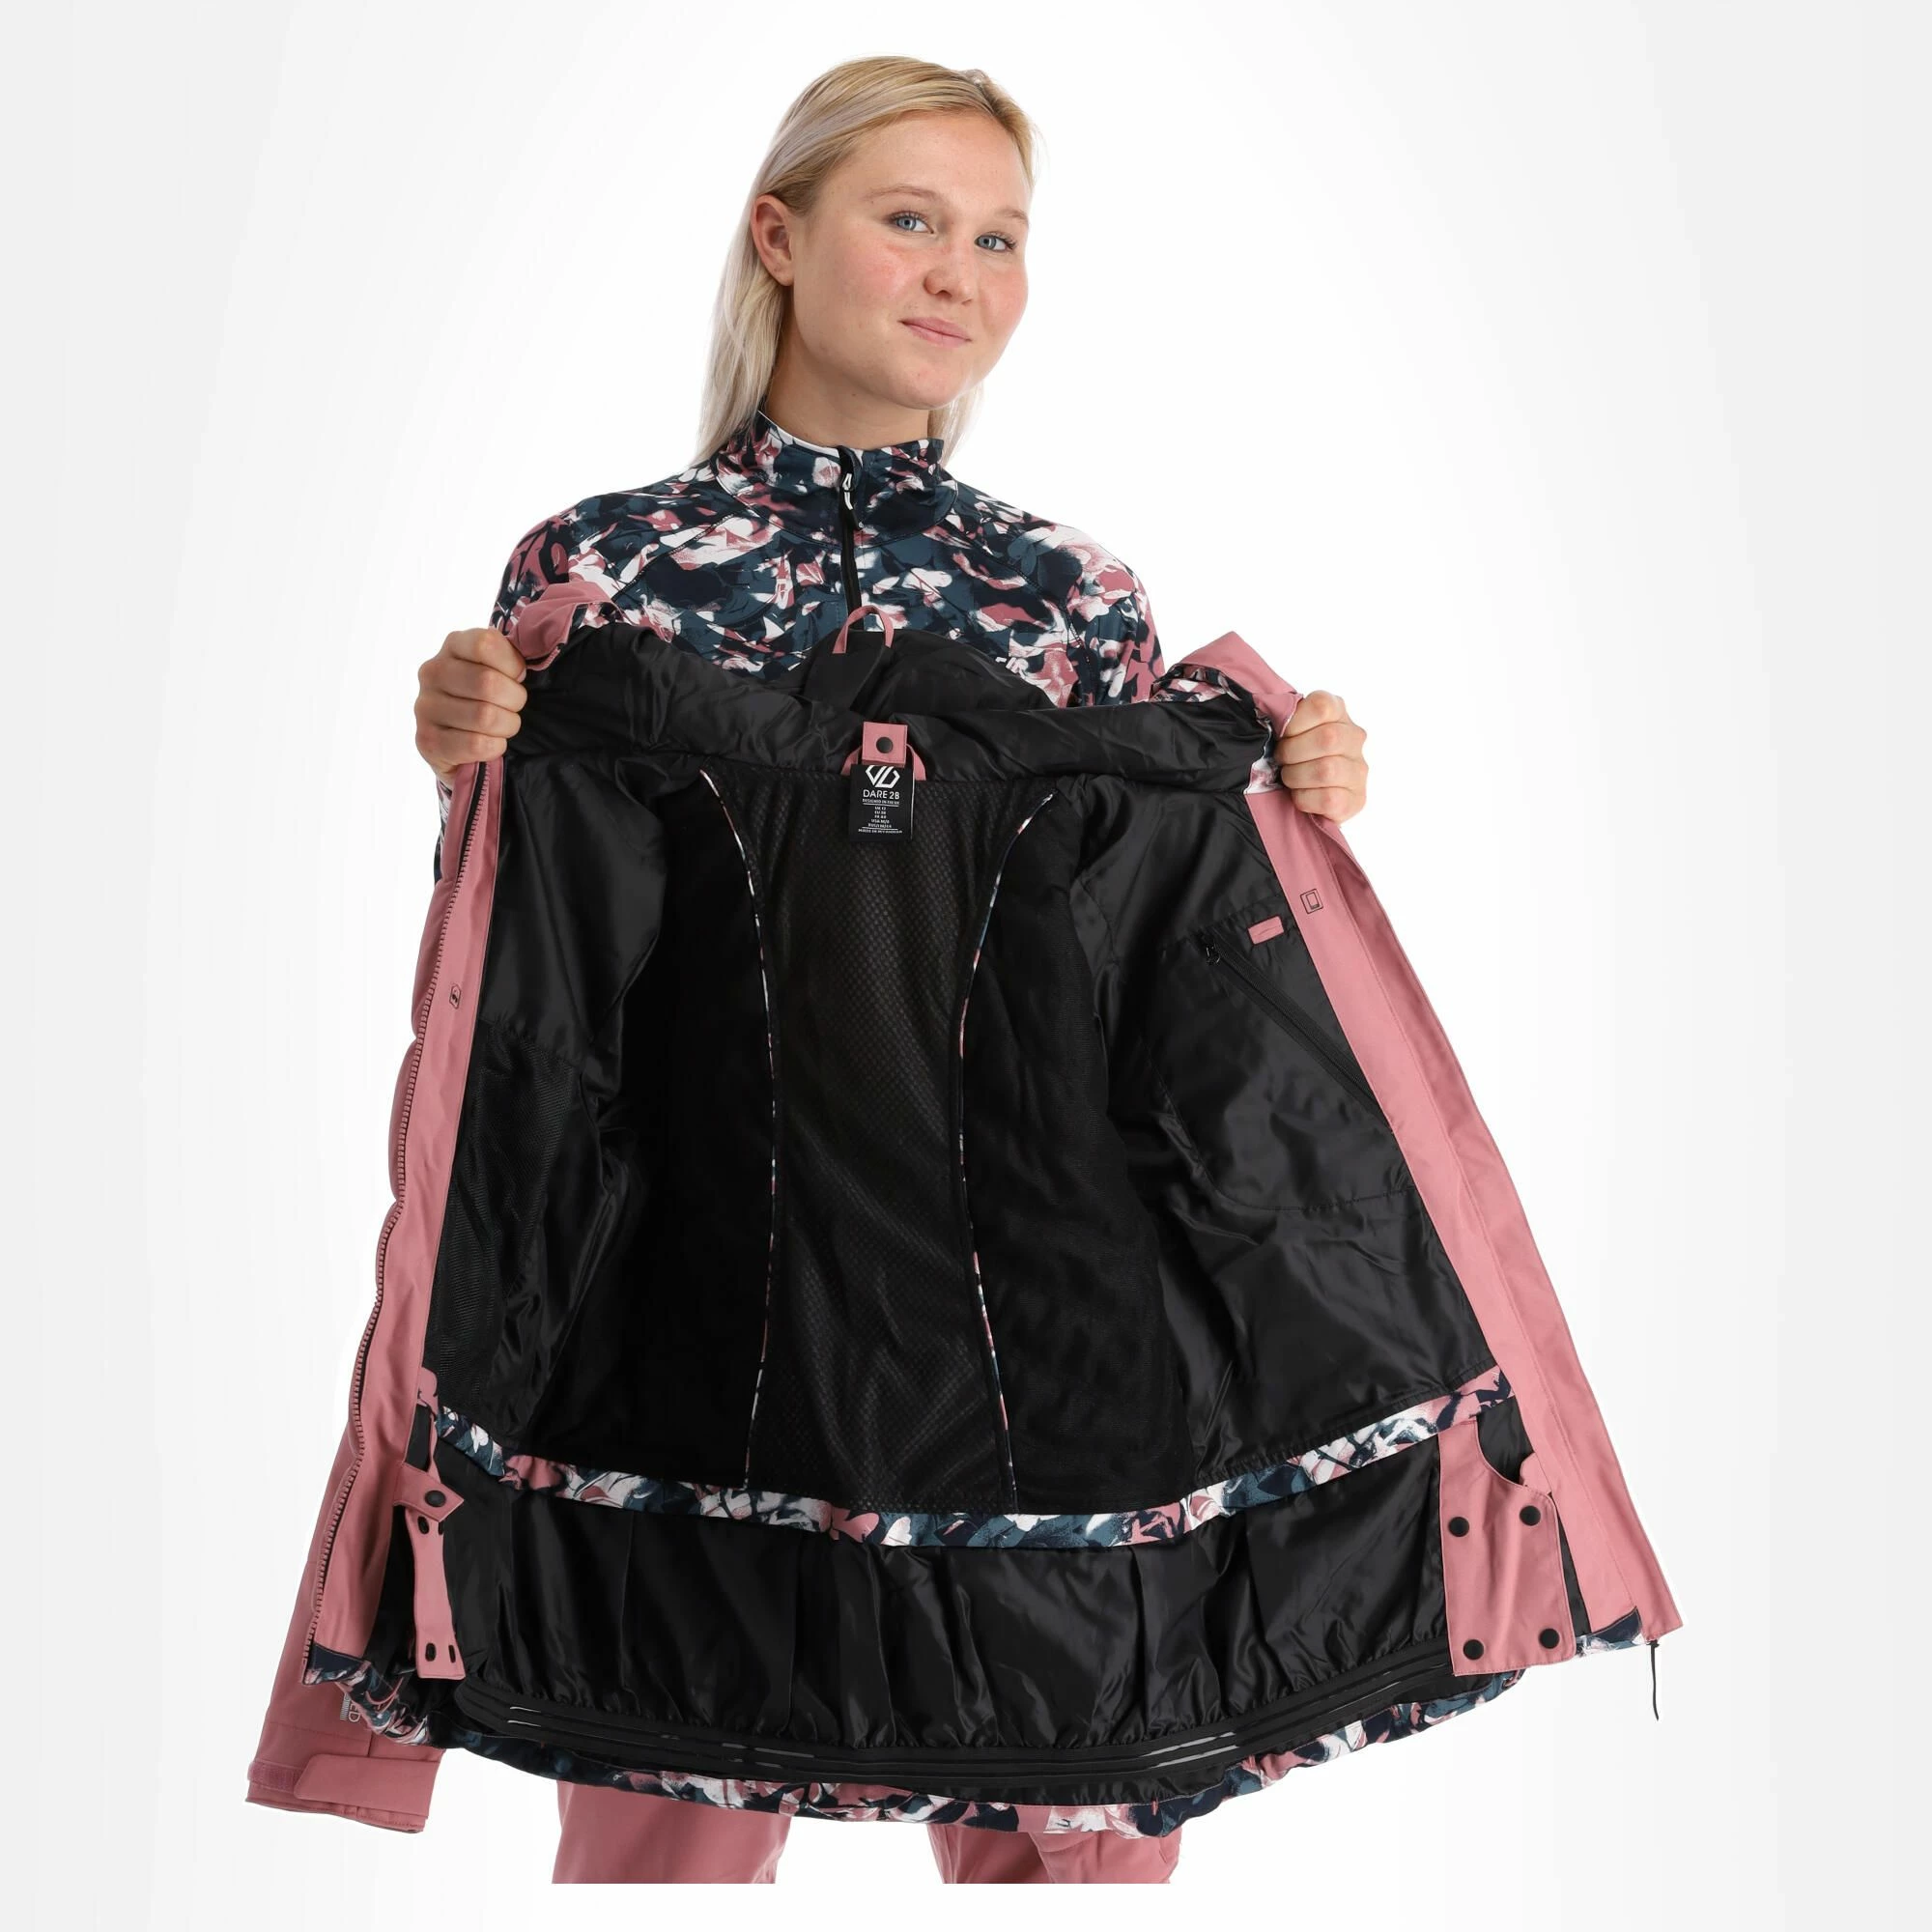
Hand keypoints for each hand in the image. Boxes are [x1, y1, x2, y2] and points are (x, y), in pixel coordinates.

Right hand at [416, 628, 528, 786]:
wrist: (468, 745)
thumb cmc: (495, 699)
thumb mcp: (505, 668)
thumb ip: (518, 652)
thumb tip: (543, 640)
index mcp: (454, 645)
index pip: (486, 643)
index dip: (512, 665)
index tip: (517, 677)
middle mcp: (433, 672)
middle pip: (487, 682)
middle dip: (514, 700)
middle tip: (512, 708)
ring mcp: (425, 706)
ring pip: (484, 716)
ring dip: (506, 726)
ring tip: (502, 726)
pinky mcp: (428, 740)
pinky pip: (476, 744)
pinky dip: (495, 747)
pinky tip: (491, 744)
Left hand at [1273, 690, 1367, 822]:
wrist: (1299, 798)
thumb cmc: (1289, 757)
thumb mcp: (1284, 730)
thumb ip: (1280, 715)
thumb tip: (1267, 707)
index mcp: (1336, 712)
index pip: (1322, 706)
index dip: (1294, 722)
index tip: (1282, 735)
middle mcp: (1354, 738)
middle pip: (1328, 738)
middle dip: (1292, 753)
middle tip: (1281, 760)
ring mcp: (1358, 770)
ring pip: (1327, 770)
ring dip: (1296, 777)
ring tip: (1290, 779)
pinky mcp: (1356, 800)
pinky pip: (1328, 798)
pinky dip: (1304, 799)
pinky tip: (1300, 796)